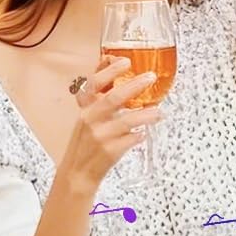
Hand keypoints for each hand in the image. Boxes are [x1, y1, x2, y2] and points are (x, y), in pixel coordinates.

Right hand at [61, 56, 161, 189]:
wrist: (77, 173)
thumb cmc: (86, 143)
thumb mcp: (88, 118)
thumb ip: (100, 99)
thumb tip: (120, 75)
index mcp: (85, 109)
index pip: (94, 84)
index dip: (109, 71)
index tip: (125, 61)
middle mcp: (90, 120)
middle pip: (113, 98)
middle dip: (134, 86)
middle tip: (151, 77)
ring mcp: (100, 136)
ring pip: (126, 121)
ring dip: (145, 114)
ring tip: (158, 112)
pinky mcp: (110, 152)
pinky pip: (131, 140)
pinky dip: (140, 135)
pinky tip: (144, 133)